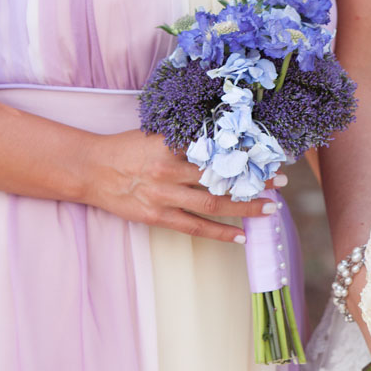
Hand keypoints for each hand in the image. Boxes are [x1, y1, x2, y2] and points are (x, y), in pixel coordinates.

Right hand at [80, 130, 284, 241]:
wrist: (88, 169)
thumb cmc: (126, 148)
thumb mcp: (156, 134)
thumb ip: (187, 137)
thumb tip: (226, 137)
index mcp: (171, 144)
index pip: (217, 146)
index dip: (245, 150)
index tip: (269, 151)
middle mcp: (169, 169)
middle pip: (222, 175)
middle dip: (254, 178)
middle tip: (281, 180)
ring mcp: (163, 195)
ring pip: (214, 203)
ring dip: (246, 206)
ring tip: (272, 208)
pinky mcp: (157, 216)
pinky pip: (195, 227)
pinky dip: (221, 233)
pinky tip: (242, 236)